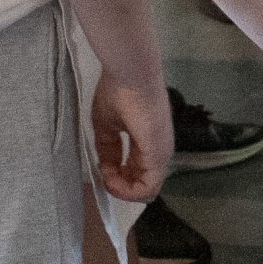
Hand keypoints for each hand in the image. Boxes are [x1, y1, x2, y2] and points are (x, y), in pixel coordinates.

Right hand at [89, 73, 172, 201]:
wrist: (130, 74)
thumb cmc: (119, 93)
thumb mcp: (107, 126)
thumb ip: (109, 149)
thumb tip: (107, 168)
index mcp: (149, 142)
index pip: (138, 173)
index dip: (116, 178)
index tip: (100, 168)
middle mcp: (159, 149)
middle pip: (143, 185)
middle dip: (118, 186)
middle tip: (102, 173)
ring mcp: (162, 152)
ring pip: (146, 189)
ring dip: (122, 189)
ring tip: (106, 174)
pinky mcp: (159, 153)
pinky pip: (148, 187)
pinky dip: (126, 189)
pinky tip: (110, 176)